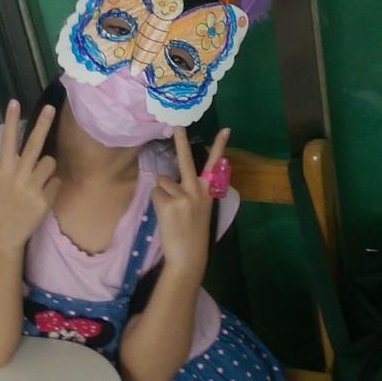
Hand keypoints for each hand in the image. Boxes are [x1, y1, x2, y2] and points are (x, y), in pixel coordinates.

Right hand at [0, 101, 59, 252]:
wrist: (1, 236)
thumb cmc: (0, 207)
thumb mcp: (0, 184)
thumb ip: (14, 168)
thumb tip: (33, 152)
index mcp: (4, 171)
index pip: (8, 140)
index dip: (11, 120)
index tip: (14, 102)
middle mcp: (18, 176)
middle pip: (35, 144)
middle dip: (43, 124)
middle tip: (50, 107)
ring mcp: (32, 188)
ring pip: (51, 163)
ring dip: (48, 169)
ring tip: (36, 183)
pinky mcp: (45, 200)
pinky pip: (56, 183)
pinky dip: (52, 187)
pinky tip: (41, 198)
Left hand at [152, 127, 229, 273]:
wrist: (188, 255)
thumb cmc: (192, 232)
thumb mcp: (200, 209)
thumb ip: (192, 191)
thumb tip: (172, 177)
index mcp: (208, 191)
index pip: (215, 165)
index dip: (220, 146)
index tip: (225, 129)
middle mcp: (197, 190)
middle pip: (186, 160)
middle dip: (181, 141)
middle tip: (176, 124)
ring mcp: (183, 195)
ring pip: (163, 181)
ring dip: (162, 193)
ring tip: (171, 211)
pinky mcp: (169, 203)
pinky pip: (156, 193)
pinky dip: (157, 203)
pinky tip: (166, 216)